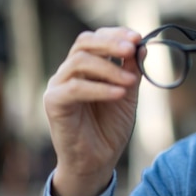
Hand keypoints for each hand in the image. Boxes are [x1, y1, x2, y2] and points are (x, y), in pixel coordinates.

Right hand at [43, 27, 141, 195]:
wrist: (97, 161)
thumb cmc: (110, 127)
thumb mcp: (128, 93)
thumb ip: (132, 70)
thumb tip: (142, 46)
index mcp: (86, 66)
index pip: (96, 38)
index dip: (116, 34)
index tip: (138, 37)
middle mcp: (69, 72)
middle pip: (84, 43)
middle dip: (111, 42)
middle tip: (132, 48)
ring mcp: (58, 86)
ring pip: (79, 61)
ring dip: (110, 68)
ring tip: (131, 81)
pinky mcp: (54, 103)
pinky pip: (75, 88)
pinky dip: (100, 88)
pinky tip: (120, 93)